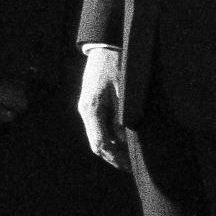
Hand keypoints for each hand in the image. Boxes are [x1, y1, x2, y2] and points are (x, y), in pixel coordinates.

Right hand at [76, 47, 125, 168]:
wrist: (105, 48)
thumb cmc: (117, 66)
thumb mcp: (124, 93)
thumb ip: (123, 117)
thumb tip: (126, 139)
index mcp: (92, 110)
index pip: (101, 144)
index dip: (115, 158)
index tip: (129, 166)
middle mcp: (86, 111)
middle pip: (96, 144)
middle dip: (112, 157)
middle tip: (129, 167)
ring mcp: (86, 107)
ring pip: (96, 136)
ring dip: (111, 148)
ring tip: (127, 157)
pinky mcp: (90, 104)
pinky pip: (98, 127)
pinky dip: (109, 137)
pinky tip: (121, 139)